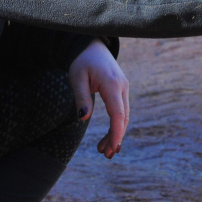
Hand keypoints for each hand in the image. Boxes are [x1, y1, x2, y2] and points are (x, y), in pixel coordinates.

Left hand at [67, 39, 129, 158]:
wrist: (91, 46)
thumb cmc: (82, 61)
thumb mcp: (77, 78)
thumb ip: (81, 98)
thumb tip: (83, 118)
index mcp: (112, 84)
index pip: (118, 113)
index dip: (116, 133)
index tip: (111, 148)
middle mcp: (122, 87)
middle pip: (123, 117)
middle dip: (115, 137)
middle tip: (105, 155)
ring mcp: (124, 88)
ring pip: (123, 115)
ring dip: (116, 133)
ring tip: (103, 150)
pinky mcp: (121, 90)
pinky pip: (121, 110)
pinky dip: (116, 124)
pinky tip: (110, 136)